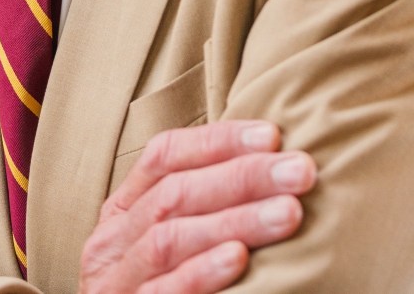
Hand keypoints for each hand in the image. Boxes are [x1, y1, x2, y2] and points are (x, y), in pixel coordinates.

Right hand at [79, 120, 314, 293]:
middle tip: (300, 170)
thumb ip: (201, 205)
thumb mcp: (167, 237)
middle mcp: (113, 239)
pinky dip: (202, 271)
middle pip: (175, 193)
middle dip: (243, 176)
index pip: (164, 155)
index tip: (272, 135)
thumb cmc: (160, 283)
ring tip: (288, 212)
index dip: (217, 141)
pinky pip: (164, 291)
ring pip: (172, 238)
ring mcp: (116, 281)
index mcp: (122, 208)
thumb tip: (274, 163)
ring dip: (235, 220)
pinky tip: (239, 258)